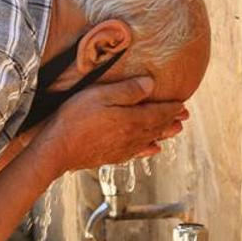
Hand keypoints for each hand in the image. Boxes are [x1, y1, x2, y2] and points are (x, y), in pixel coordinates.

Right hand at [30, 76, 187, 174]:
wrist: (57, 149)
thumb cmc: (76, 118)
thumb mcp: (100, 94)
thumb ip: (127, 90)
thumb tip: (152, 84)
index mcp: (132, 119)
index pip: (159, 112)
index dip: (172, 108)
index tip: (183, 104)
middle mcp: (132, 136)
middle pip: (158, 127)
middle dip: (172, 120)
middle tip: (184, 116)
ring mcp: (123, 149)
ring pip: (150, 139)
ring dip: (164, 133)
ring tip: (175, 130)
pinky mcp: (112, 157)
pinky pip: (138, 152)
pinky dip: (149, 149)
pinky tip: (152, 149)